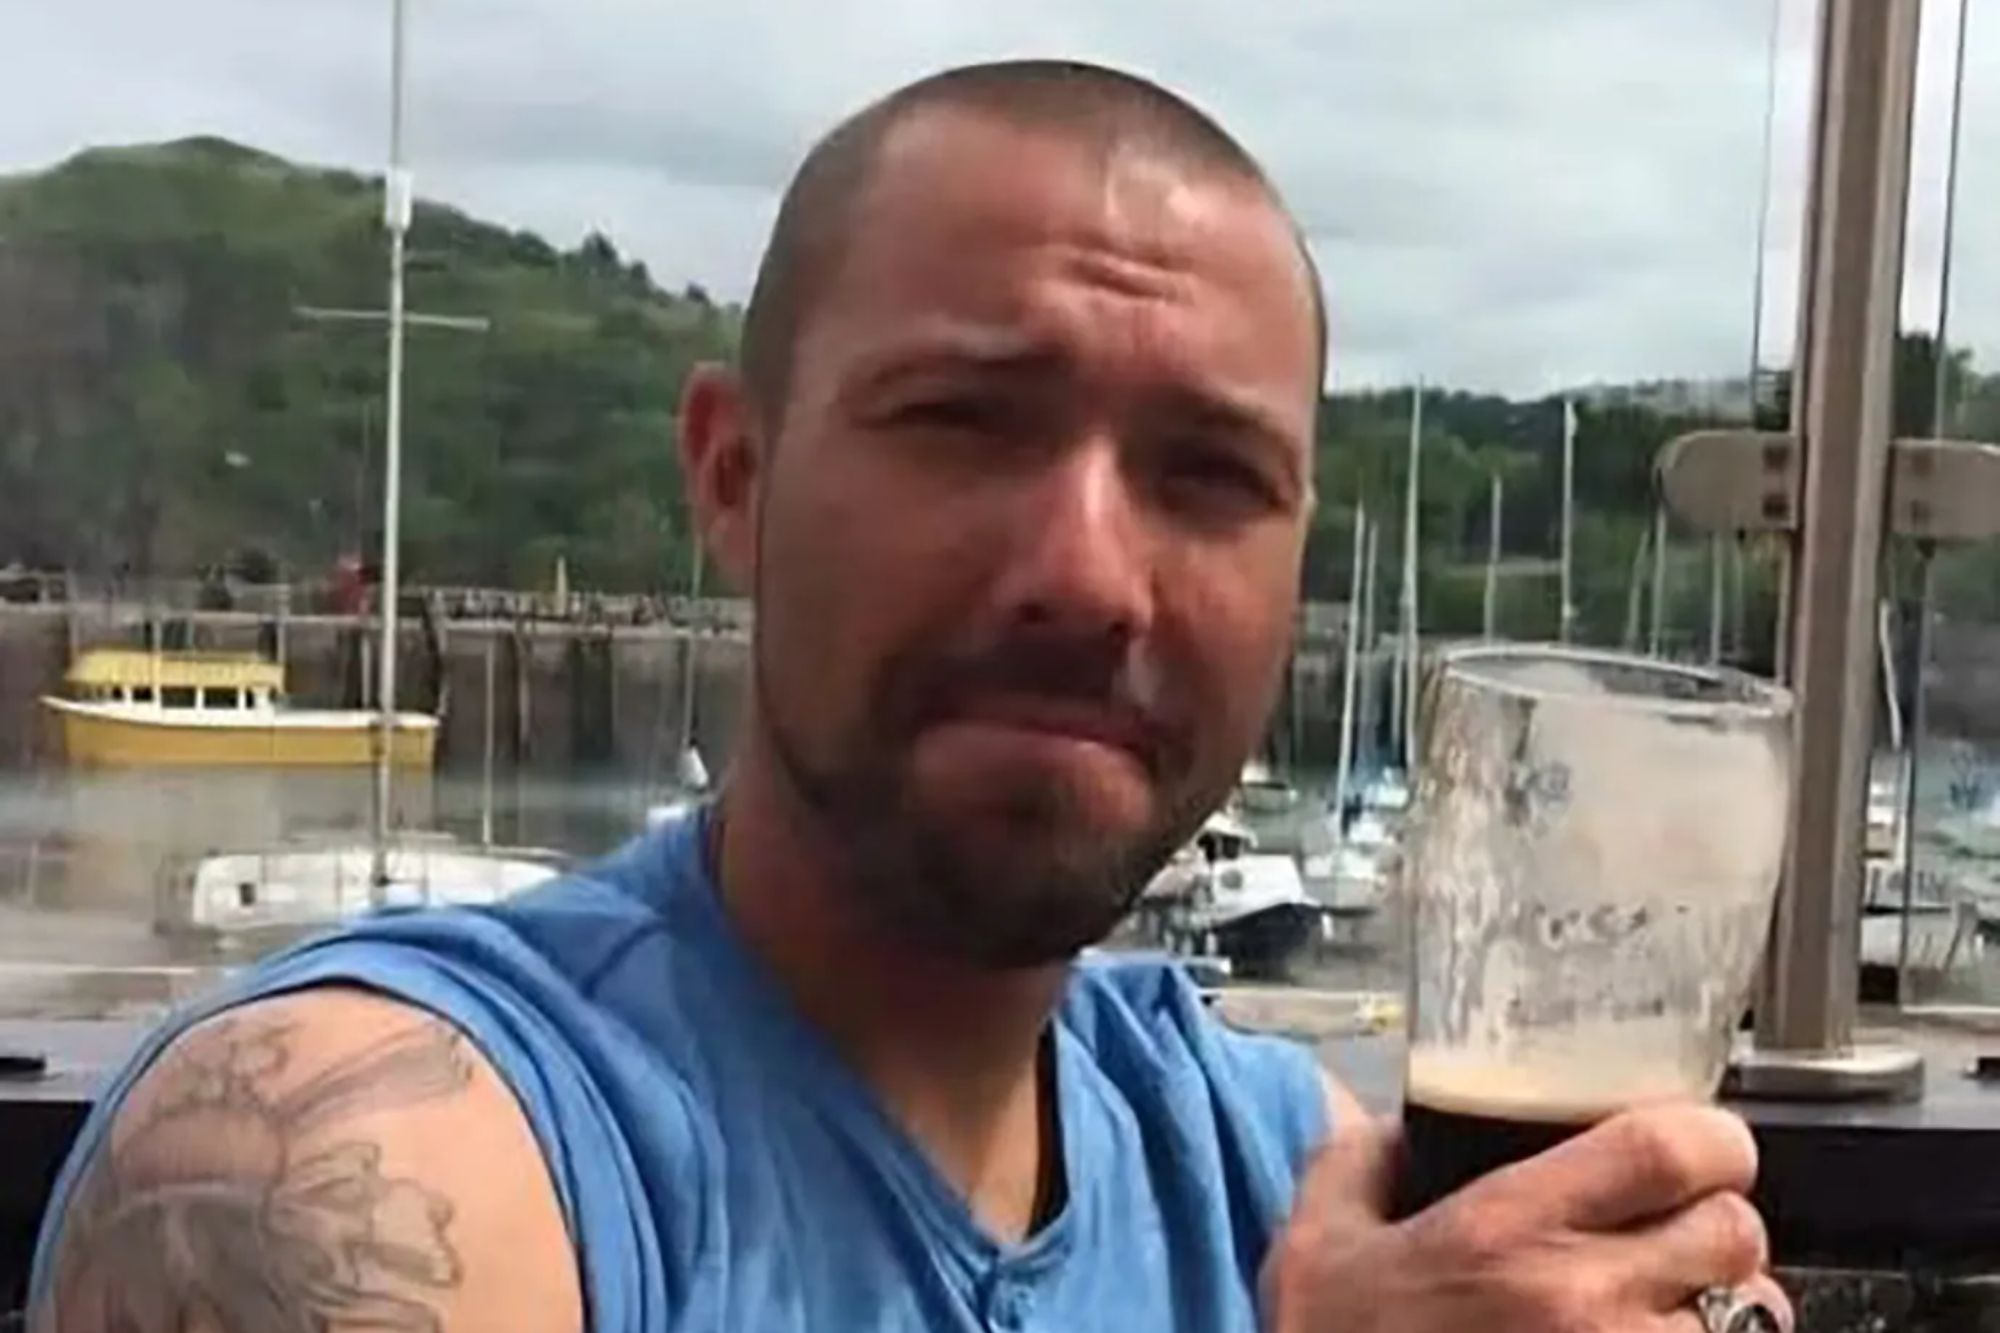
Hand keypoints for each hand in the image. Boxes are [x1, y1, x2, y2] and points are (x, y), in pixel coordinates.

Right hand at [1264, 1102, 1792, 1331]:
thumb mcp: (1315, 1247)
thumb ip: (1356, 1161)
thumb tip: (1394, 1126)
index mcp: (1507, 1231)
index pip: (1670, 1149)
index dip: (1706, 1138)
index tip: (1688, 1146)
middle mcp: (1582, 1303)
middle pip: (1734, 1233)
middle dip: (1713, 1225)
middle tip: (1671, 1231)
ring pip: (1747, 1318)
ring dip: (1717, 1306)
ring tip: (1665, 1308)